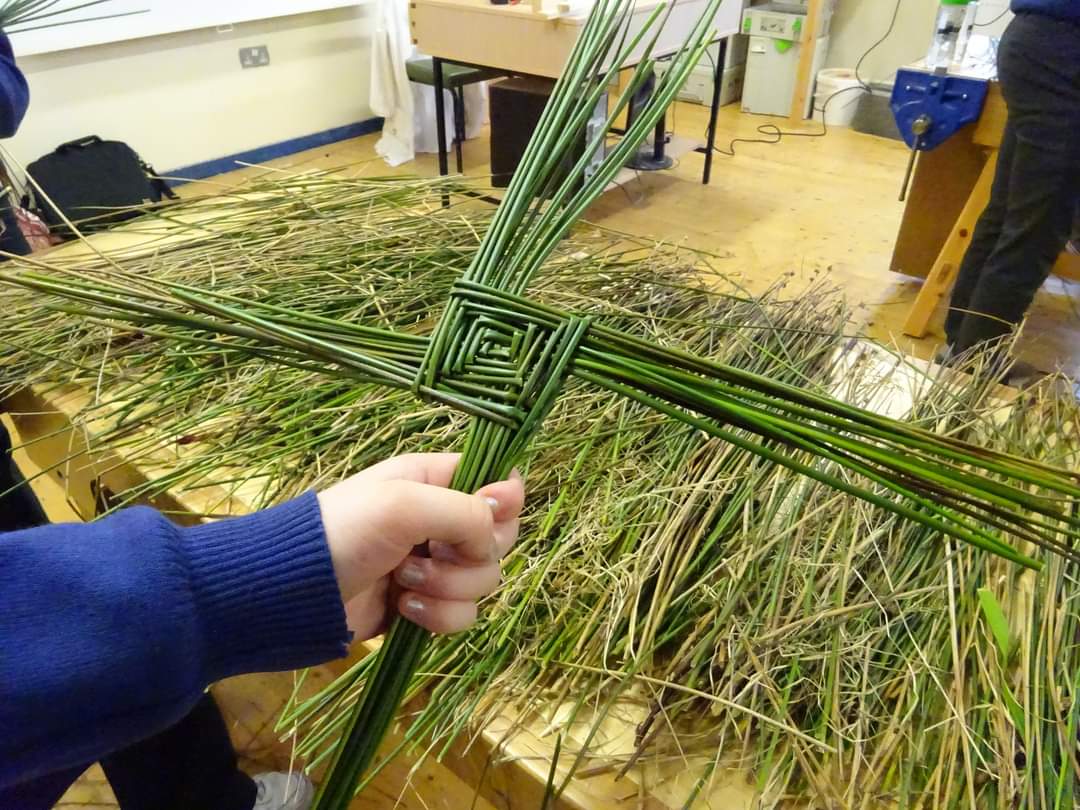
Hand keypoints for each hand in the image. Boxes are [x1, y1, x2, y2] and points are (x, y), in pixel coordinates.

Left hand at [316, 453, 523, 638]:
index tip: (490, 513)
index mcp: (434, 480)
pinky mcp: (425, 605)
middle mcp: (439, 520)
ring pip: (483, 581)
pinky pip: (461, 614)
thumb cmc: (343, 532)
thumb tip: (495, 535)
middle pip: (499, 538)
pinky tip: (403, 607)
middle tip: (434, 553)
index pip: (498, 483)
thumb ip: (464, 511)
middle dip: (473, 553)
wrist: (291, 592)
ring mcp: (433, 565)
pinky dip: (438, 615)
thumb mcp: (404, 505)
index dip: (505, 501)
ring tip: (403, 582)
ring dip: (449, 587)